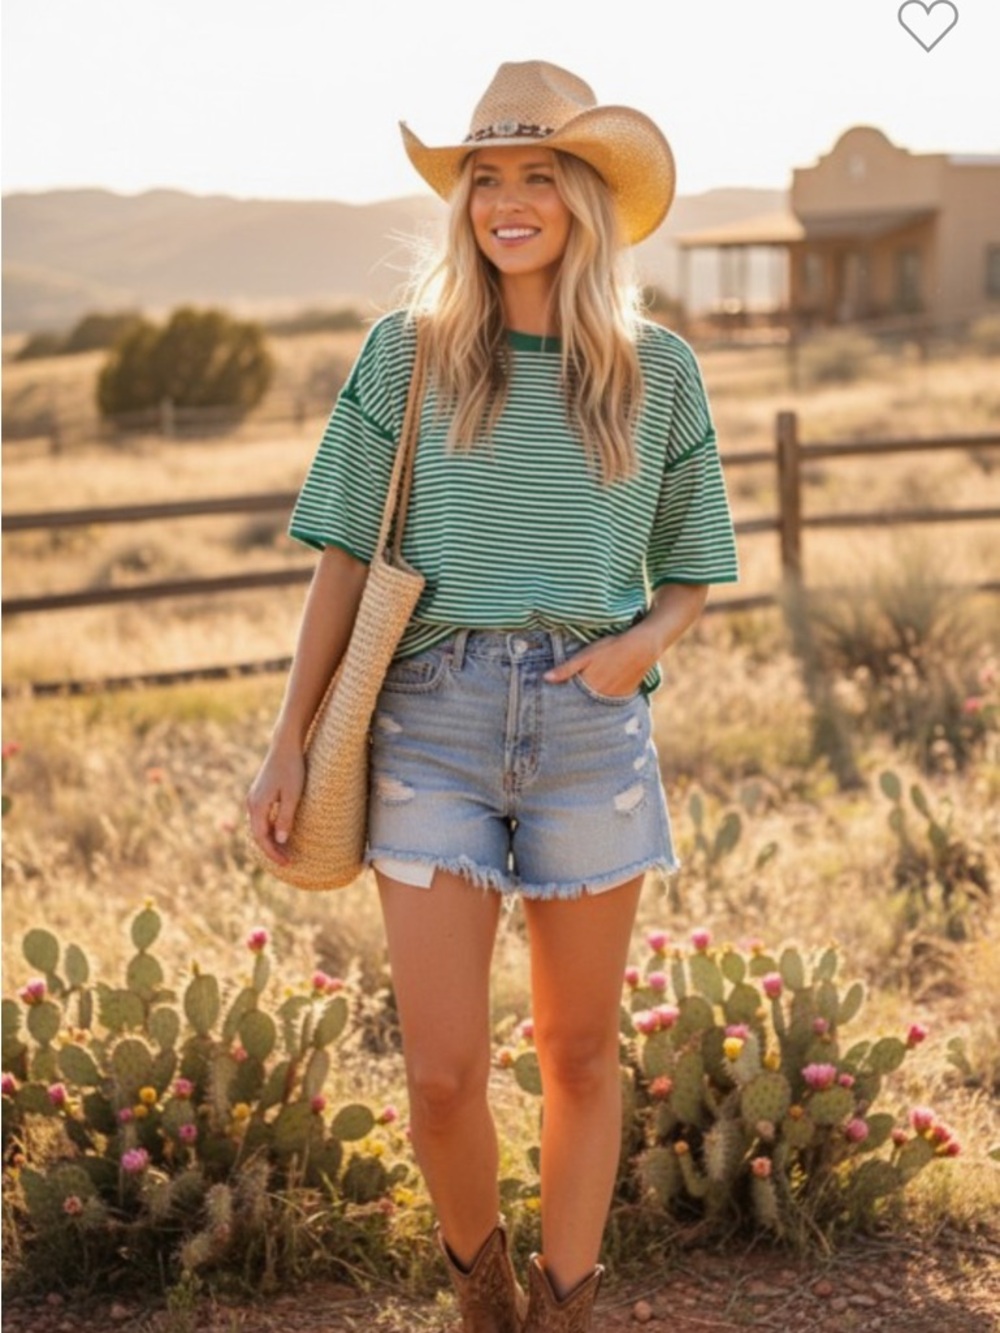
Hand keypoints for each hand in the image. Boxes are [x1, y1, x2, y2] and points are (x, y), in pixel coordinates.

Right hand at [246, 746, 304, 865]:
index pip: (262, 838)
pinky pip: (261, 818)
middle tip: (287, 861)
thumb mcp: (293, 795)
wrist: (285, 745)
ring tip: (285, 851)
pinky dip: (269, 829)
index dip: (273, 853)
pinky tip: (280, 832)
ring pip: (259, 826)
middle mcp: (252, 803)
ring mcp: (254, 798)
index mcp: (257, 806)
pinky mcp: (260, 793)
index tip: (287, 863)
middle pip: (258, 834)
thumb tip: (280, 840)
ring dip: (270, 840)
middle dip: (271, 850)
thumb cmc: (292, 769)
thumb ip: (285, 818)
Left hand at [543, 630, 651, 698]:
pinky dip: (602, 701)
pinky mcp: (624, 696)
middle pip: (582, 705)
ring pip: (595, 705)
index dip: (561, 701)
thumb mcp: (586, 655)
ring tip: (581, 700)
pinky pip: (609, 703)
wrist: (642, 647)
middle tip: (564, 706)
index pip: (570, 700)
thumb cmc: (611, 648)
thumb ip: (566, 669)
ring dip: (588, 704)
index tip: (551, 703)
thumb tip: (545, 678)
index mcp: (588, 688)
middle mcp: (600, 697)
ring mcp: (613, 698)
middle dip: (573, 704)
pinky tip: (599, 695)